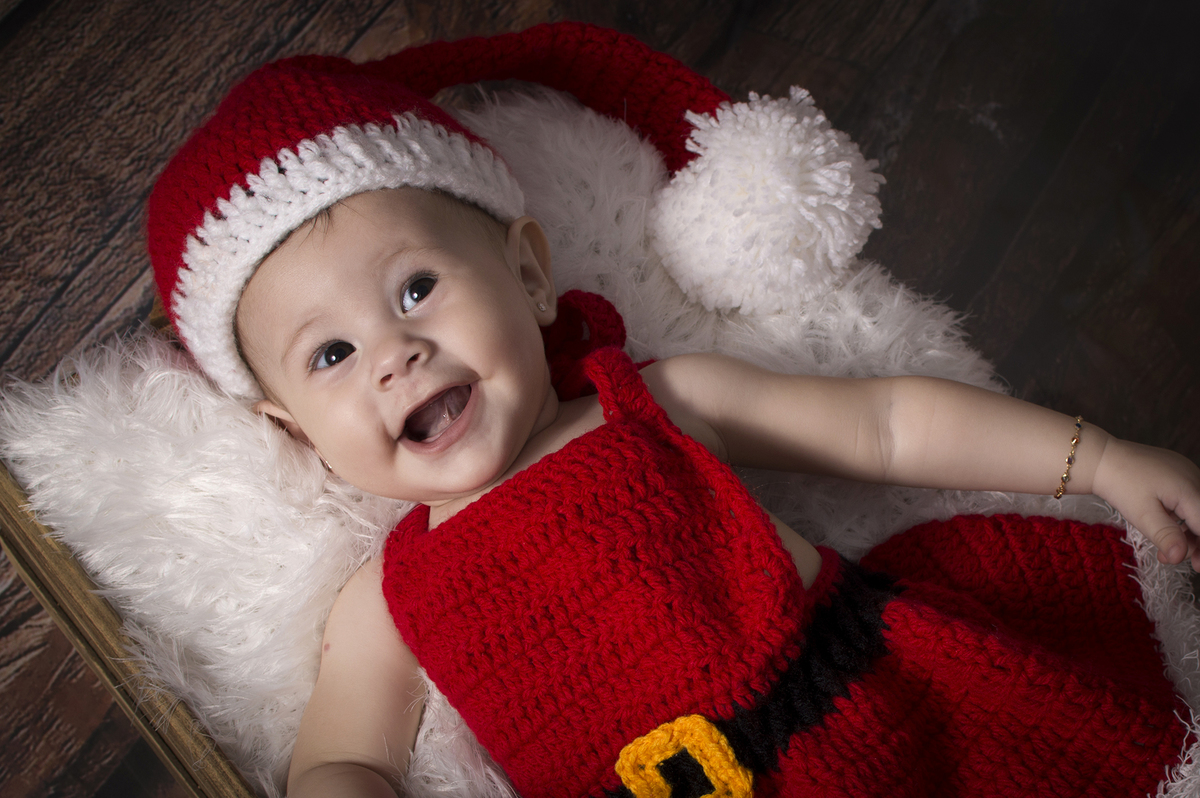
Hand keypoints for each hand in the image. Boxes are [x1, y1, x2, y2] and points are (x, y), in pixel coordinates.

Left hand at [1091, 437, 1199, 569]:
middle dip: (1198, 542)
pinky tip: (1165, 531)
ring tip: (1166, 554)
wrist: (1101, 457)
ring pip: (1198, 509)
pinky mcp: (1178, 473)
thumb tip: (1180, 557)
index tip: (1198, 565)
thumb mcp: (1142, 514)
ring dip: (1188, 533)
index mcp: (1190, 489)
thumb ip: (1165, 535)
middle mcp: (1195, 478)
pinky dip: (1182, 518)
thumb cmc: (1120, 484)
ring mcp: (1187, 474)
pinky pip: (1189, 499)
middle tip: (1187, 564)